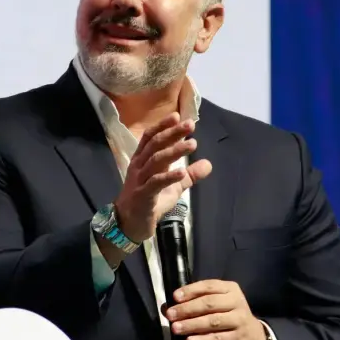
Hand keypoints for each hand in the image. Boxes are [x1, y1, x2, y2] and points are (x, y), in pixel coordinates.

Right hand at [114, 112, 211, 241]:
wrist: (130, 224)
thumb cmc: (149, 201)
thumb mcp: (173, 186)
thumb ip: (189, 175)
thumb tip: (208, 164)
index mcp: (143, 160)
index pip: (150, 138)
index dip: (162, 126)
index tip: (177, 116)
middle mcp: (139, 166)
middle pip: (155, 145)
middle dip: (172, 133)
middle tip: (190, 125)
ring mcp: (139, 180)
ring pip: (156, 160)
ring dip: (174, 151)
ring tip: (192, 145)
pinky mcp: (142, 196)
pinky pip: (155, 183)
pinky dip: (168, 176)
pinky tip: (182, 172)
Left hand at [164, 279, 265, 339]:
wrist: (253, 338)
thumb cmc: (229, 317)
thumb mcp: (217, 305)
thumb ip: (195, 303)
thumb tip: (167, 307)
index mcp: (230, 289)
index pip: (208, 286)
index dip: (191, 290)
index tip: (175, 296)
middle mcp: (236, 301)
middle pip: (209, 303)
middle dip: (187, 309)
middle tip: (171, 315)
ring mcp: (239, 320)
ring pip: (212, 321)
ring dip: (192, 324)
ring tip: (176, 328)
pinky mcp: (238, 338)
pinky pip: (217, 338)